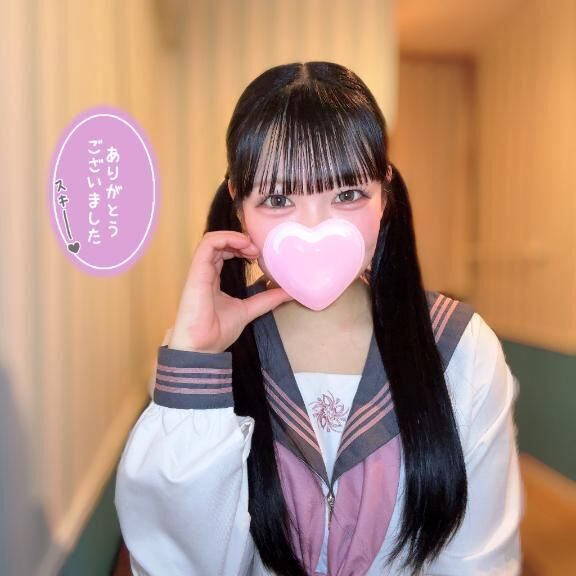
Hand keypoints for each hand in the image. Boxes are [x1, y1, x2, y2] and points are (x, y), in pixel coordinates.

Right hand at [167, 231, 292, 352]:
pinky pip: (207, 244)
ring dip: (234, 237)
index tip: (259, 255)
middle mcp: (205, 272)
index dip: (241, 248)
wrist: (203, 347)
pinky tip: (243, 245)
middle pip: (219, 243)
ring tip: (251, 246)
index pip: (223, 252)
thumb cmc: (218, 331)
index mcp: (213, 279)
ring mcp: (200, 271)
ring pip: (212, 239)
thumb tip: (289, 293)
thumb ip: (266, 299)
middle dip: (240, 240)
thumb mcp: (249, 310)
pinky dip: (226, 238)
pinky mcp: (197, 271)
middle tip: (258, 250)